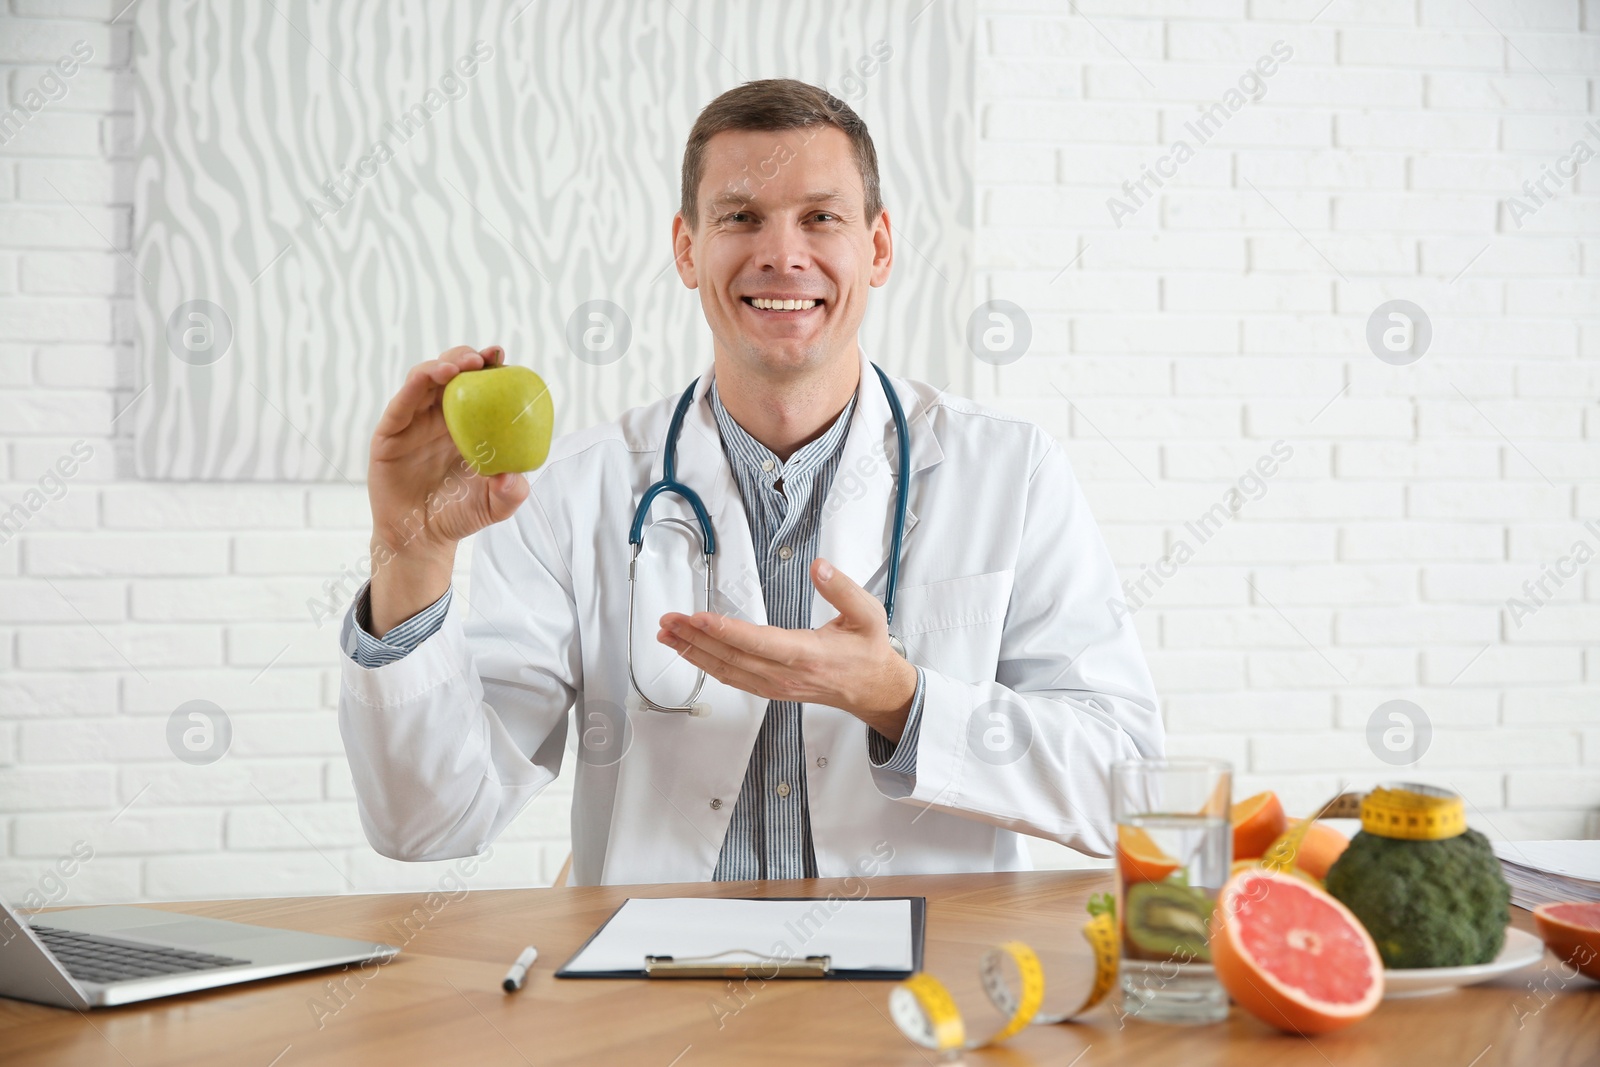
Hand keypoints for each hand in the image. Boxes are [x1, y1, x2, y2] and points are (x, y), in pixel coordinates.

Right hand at [366, 345, 528, 634]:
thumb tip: (516, 478)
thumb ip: (510, 494)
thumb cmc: (458, 515)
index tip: (501, 355)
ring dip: (442, 365)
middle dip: (466, 358)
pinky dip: (417, 383)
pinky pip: (402, 402)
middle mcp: (441, 417)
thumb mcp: (493, 506)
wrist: (420, 537)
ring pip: (425, 380)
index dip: (489, 367)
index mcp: (469, 425)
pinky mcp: (390, 432)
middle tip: (481, 358)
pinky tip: (431, 376)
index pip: (479, 388)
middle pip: (452, 374)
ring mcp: (414, 422)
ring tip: (460, 366)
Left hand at [656, 557, 918, 740]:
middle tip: (669, 621)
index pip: (759, 643)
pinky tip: (692, 654)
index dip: (725, 630)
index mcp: (808, 655)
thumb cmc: (868, 651)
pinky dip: (707, 666)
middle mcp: (787, 674)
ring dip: (694, 653)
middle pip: (732, 658)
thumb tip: (819, 567)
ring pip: (726, 671)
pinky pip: (733, 679)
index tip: (699, 617)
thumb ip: (843, 589)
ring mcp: (776, 685)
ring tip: (668, 635)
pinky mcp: (771, 689)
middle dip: (695, 638)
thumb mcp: (868, 614)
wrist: (872, 688)